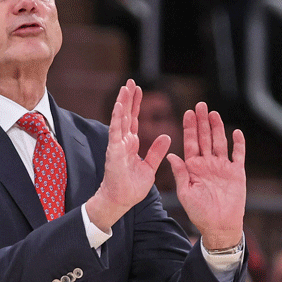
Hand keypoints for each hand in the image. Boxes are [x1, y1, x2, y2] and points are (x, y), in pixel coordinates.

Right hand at [86, 80, 170, 231]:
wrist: (121, 200)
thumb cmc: (132, 188)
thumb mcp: (150, 167)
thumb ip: (156, 151)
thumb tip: (166, 136)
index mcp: (131, 145)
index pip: (134, 120)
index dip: (136, 105)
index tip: (138, 90)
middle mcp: (123, 142)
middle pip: (126, 115)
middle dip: (129, 98)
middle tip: (130, 81)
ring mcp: (117, 145)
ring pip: (120, 119)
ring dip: (123, 102)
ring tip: (126, 87)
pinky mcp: (115, 151)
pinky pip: (116, 131)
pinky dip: (118, 118)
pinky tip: (120, 105)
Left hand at [166, 102, 245, 248]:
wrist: (218, 226)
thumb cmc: (199, 212)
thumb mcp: (185, 192)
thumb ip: (180, 173)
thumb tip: (170, 155)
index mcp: (193, 167)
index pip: (191, 142)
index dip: (189, 128)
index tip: (187, 112)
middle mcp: (208, 164)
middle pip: (205, 138)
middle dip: (202, 122)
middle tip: (200, 105)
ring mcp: (223, 167)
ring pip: (220, 142)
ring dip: (217, 128)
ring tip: (214, 113)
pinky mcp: (237, 173)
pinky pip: (239, 155)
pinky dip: (239, 144)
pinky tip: (236, 132)